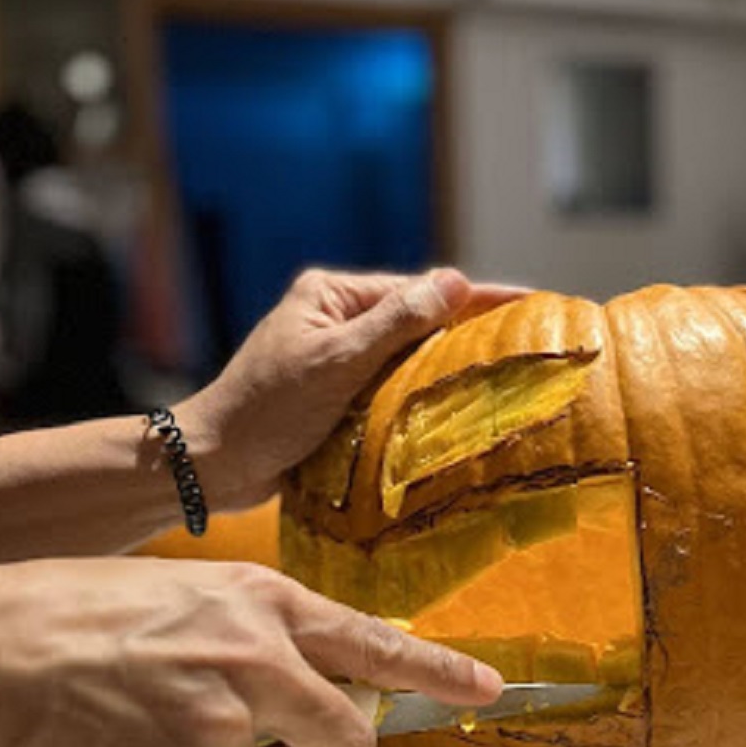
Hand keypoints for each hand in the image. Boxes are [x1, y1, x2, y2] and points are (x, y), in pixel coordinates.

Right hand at [0, 559, 501, 746]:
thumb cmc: (73, 619)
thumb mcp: (186, 598)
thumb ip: (261, 638)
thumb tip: (316, 687)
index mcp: (261, 603)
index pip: (374, 641)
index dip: (439, 671)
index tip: (489, 691)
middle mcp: (258, 661)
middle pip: (346, 738)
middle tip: (266, 743)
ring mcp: (223, 726)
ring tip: (145, 721)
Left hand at [180, 267, 526, 512]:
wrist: (214, 465)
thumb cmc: (266, 411)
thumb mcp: (336, 361)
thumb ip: (395, 323)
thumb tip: (455, 281)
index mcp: (332, 297)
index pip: (419, 291)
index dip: (476, 297)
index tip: (531, 301)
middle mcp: (337, 323)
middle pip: (418, 324)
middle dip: (469, 335)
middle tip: (529, 348)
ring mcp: (336, 363)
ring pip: (407, 362)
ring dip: (446, 373)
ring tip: (506, 382)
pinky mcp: (336, 402)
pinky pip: (391, 395)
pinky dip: (420, 403)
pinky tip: (455, 417)